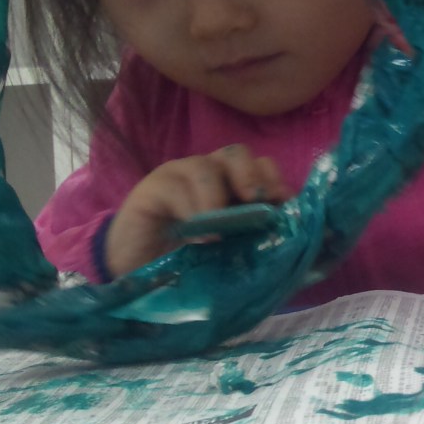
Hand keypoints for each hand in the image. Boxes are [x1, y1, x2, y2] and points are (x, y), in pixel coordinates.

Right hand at [106, 145, 287, 277]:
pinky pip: (175, 187)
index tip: (282, 202)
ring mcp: (178, 176)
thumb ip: (252, 236)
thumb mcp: (228, 247)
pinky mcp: (151, 188)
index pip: (260, 165)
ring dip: (218, 195)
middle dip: (251, 174)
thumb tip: (288, 234)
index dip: (273, 179)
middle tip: (254, 201)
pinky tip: (200, 237)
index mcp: (232, 184)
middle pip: (236, 154)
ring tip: (220, 230)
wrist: (135, 269)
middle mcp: (208, 173)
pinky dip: (192, 208)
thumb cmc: (187, 258)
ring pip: (206, 166)